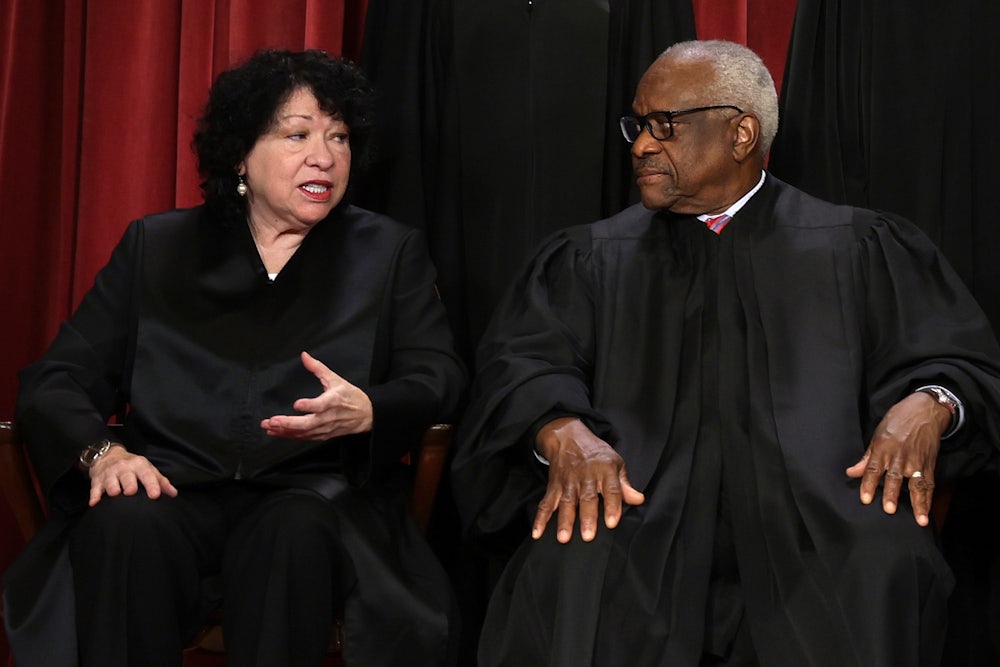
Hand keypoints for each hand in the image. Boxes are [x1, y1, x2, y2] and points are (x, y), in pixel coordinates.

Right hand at [87, 445, 177, 506]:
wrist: (108, 455)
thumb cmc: (133, 466)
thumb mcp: (148, 469)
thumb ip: (161, 481)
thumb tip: (173, 493)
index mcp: (139, 465)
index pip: (147, 474)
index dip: (152, 484)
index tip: (155, 495)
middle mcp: (124, 468)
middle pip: (127, 477)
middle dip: (129, 484)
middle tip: (131, 492)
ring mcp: (110, 474)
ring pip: (110, 482)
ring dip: (112, 487)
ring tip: (114, 494)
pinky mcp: (97, 480)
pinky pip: (95, 488)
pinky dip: (94, 495)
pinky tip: (94, 503)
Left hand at [260, 351, 373, 439]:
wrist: (365, 415)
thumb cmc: (350, 396)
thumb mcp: (336, 379)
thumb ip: (318, 368)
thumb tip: (304, 356)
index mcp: (333, 401)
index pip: (320, 405)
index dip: (309, 405)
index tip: (297, 404)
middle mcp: (328, 417)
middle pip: (308, 424)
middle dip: (288, 423)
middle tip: (272, 420)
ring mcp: (325, 428)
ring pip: (303, 433)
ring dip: (285, 431)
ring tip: (269, 427)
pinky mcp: (323, 435)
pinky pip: (304, 438)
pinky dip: (289, 436)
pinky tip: (276, 432)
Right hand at [533, 417, 644, 543]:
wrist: (567, 437)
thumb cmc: (596, 453)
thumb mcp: (615, 462)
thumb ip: (624, 484)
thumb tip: (639, 500)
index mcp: (605, 470)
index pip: (611, 489)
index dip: (612, 505)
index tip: (612, 523)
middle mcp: (585, 476)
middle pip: (587, 498)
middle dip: (587, 517)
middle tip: (588, 536)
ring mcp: (568, 482)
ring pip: (566, 502)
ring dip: (564, 520)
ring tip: (563, 538)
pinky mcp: (554, 486)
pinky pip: (546, 503)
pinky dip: (540, 518)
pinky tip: (537, 532)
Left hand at [845, 392, 950, 525]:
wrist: (924, 410)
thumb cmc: (897, 421)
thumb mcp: (877, 435)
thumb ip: (866, 458)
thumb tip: (851, 472)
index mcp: (883, 448)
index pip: (874, 470)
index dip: (869, 484)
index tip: (865, 499)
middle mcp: (900, 457)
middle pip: (895, 478)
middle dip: (892, 494)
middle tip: (889, 509)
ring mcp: (916, 461)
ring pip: (916, 485)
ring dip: (918, 503)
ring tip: (919, 520)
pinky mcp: (929, 464)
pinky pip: (929, 484)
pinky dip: (928, 500)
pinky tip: (926, 513)